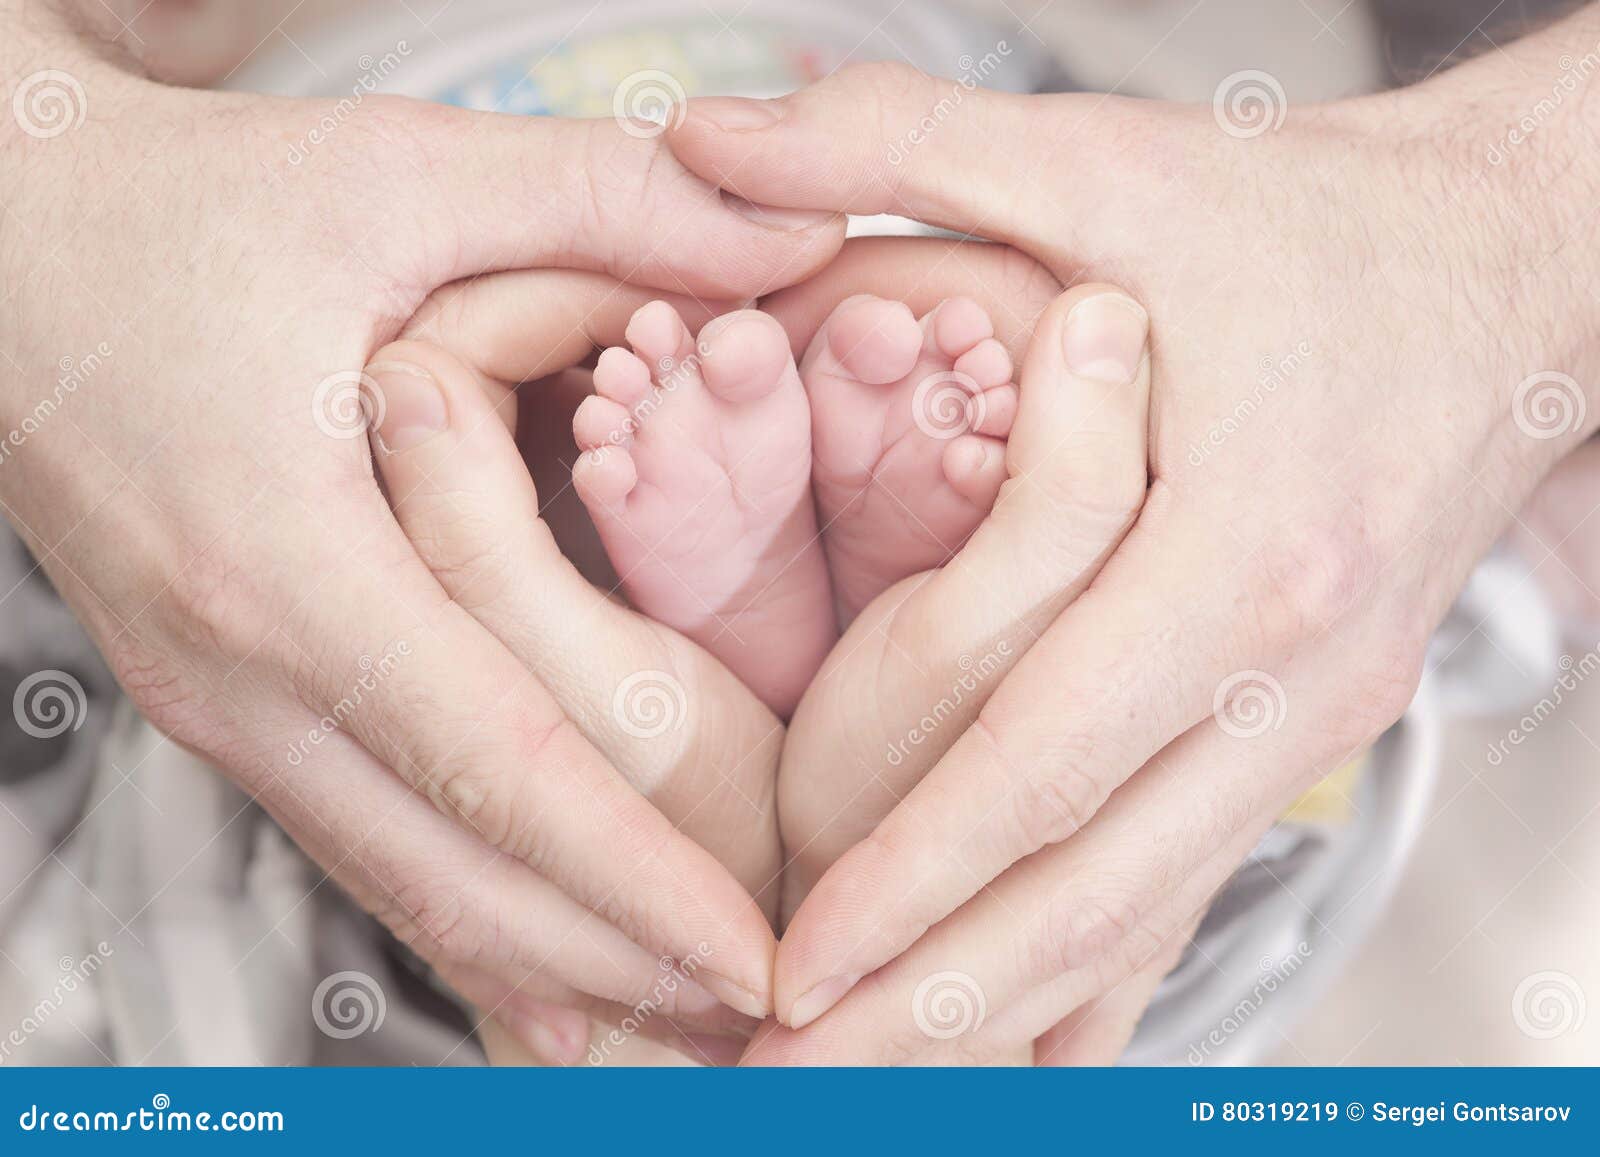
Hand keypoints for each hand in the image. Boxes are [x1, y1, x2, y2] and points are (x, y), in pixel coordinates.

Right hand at [0, 5, 839, 1025]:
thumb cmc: (185, 206)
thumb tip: (787, 231)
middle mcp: (238, 665)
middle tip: (757, 1021)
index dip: (634, 877)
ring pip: (397, 879)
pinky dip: (460, 912)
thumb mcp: (397, 174)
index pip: (500, 765)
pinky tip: (536, 973)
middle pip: (451, 869)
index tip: (751, 958)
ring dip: (541, 962)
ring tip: (674, 1025)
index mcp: (287, 559)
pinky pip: (355, 834)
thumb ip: (599, 204)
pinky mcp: (222, 690)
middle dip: (609, 961)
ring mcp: (215, 696)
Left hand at [664, 10, 1599, 1042]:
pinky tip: (1020, 1047)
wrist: (1498, 270)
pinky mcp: (1301, 727)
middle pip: (1093, 883)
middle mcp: (1293, 662)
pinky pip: (1188, 885)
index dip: (914, 870)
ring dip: (1001, 1012)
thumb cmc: (1300, 226)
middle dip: (934, 998)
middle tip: (789, 1082)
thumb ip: (900, 148)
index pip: (1048, 752)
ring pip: (1142, 911)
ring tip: (867, 1082)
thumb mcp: (1103, 164)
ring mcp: (1311, 715)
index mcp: (1244, 542)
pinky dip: (1099, 977)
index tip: (794, 963)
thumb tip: (705, 130)